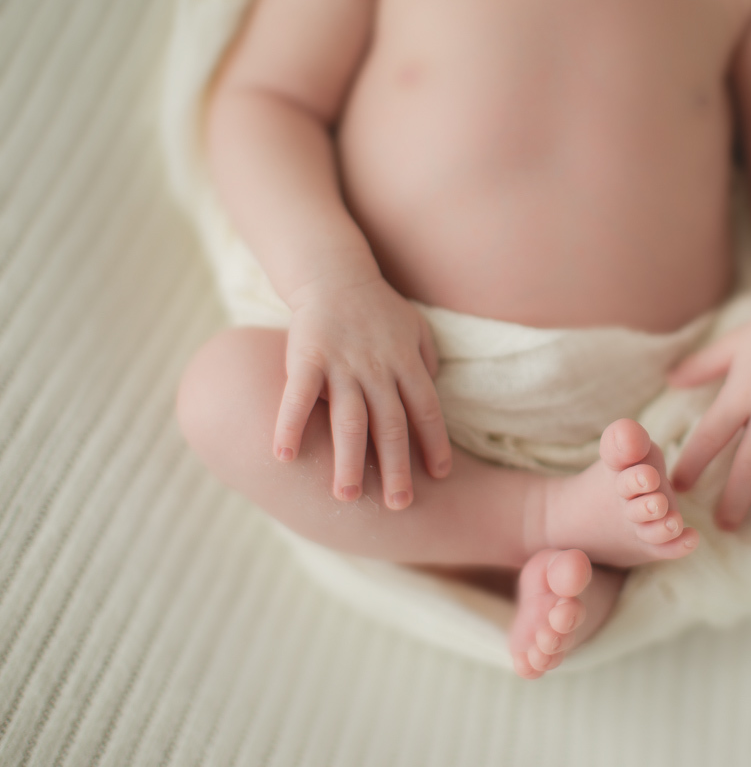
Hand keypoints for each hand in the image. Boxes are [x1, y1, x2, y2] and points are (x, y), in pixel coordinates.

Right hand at [273, 275, 451, 508]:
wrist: (335, 275)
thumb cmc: (378, 307)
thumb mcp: (417, 329)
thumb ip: (428, 364)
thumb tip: (435, 400)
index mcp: (407, 364)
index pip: (428, 411)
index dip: (435, 443)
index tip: (440, 476)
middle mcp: (378, 369)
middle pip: (392, 425)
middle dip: (397, 467)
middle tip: (398, 504)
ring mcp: (342, 364)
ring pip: (349, 420)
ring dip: (348, 460)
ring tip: (346, 497)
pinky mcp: (306, 358)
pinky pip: (298, 396)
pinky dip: (289, 426)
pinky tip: (282, 456)